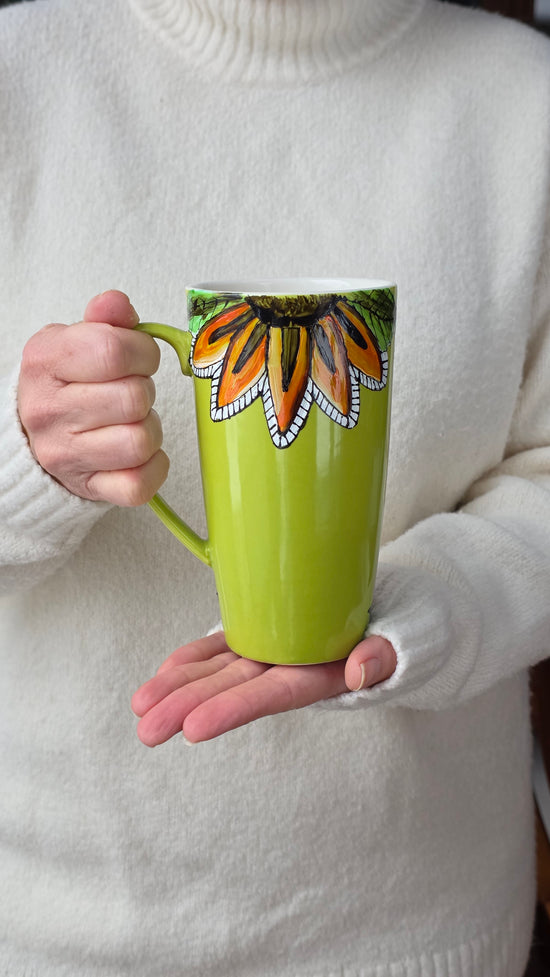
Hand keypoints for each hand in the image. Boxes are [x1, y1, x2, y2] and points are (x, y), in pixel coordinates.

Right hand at [17, 290, 167, 504]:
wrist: (33, 434)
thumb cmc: (64, 384)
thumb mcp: (74, 340)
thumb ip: (104, 319)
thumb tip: (117, 304)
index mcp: (45, 363)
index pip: (113, 351)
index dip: (143, 352)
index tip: (140, 357)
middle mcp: (48, 411)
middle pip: (133, 398)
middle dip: (145, 390)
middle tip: (133, 390)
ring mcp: (66, 454)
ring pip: (140, 441)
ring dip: (150, 428)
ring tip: (133, 420)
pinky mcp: (87, 487)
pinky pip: (139, 484)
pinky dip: (153, 467)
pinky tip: (140, 453)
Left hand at [131, 631, 396, 744]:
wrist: (413, 610)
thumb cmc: (416, 624)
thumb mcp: (412, 638)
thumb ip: (388, 654)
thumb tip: (362, 668)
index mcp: (324, 674)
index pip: (272, 695)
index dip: (232, 710)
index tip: (191, 728)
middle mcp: (295, 667)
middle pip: (235, 689)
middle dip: (189, 706)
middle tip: (146, 727)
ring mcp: (280, 651)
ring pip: (223, 671)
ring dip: (181, 686)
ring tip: (140, 705)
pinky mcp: (272, 632)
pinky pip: (230, 647)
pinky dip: (198, 657)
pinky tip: (166, 669)